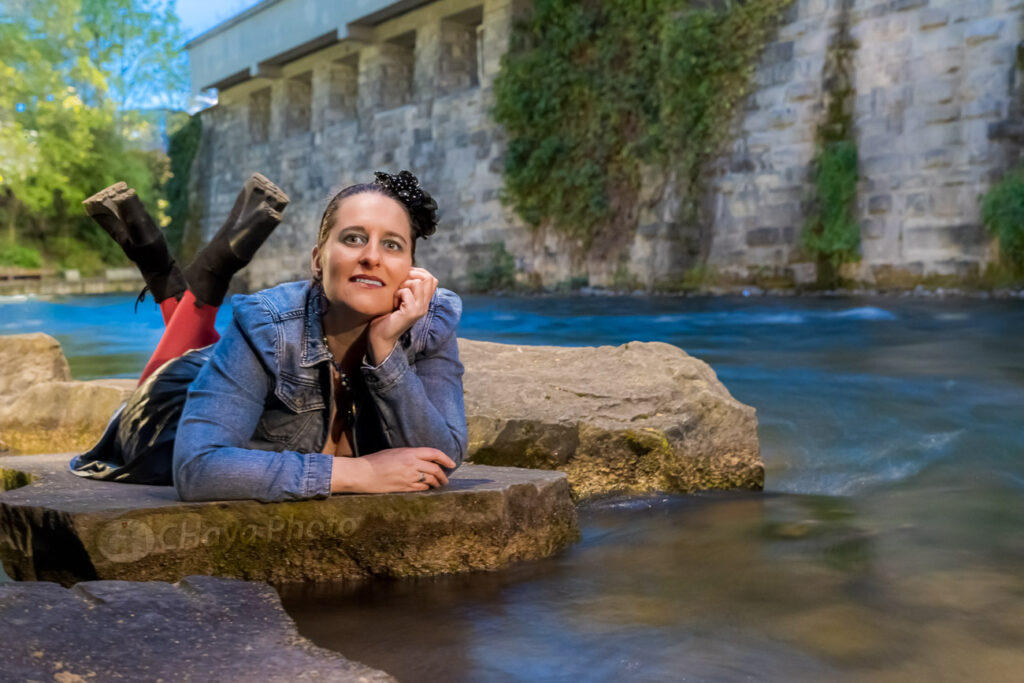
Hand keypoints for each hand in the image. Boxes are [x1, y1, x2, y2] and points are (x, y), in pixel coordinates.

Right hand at [330, 447, 455, 493]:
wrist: (362, 473)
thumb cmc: (375, 461)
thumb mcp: (394, 452)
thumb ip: (409, 455)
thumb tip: (420, 459)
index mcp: (410, 452)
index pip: (434, 453)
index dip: (446, 458)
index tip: (452, 463)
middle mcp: (412, 464)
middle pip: (435, 469)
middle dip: (443, 475)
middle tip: (445, 479)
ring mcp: (409, 477)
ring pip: (431, 480)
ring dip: (436, 483)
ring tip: (438, 485)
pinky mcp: (405, 488)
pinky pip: (421, 488)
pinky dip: (426, 488)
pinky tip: (427, 488)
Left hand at [367, 267, 437, 363]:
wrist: (380, 336)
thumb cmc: (386, 316)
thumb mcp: (399, 298)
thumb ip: (406, 287)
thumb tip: (407, 269)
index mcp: (424, 301)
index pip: (432, 279)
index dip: (418, 272)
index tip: (404, 278)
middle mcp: (425, 305)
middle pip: (428, 278)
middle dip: (411, 275)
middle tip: (400, 285)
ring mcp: (420, 309)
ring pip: (417, 283)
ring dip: (403, 285)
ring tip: (396, 295)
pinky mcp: (412, 312)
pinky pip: (406, 292)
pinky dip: (397, 294)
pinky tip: (393, 303)